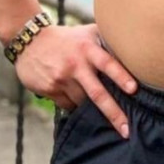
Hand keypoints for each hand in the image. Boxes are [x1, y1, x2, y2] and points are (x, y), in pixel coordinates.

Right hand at [13, 23, 136, 138]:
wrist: (30, 41)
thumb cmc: (67, 38)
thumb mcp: (87, 33)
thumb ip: (107, 40)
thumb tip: (134, 45)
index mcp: (88, 49)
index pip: (108, 63)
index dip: (121, 76)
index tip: (134, 90)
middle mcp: (76, 65)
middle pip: (97, 93)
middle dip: (113, 113)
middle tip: (127, 130)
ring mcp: (62, 79)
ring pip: (83, 102)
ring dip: (91, 108)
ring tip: (96, 104)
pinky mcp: (51, 89)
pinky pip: (68, 105)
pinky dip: (75, 104)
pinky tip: (73, 94)